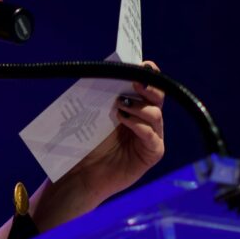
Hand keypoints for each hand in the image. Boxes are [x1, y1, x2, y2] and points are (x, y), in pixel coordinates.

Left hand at [53, 61, 165, 211]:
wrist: (81, 174)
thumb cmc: (85, 144)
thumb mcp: (93, 115)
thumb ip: (103, 95)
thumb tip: (105, 71)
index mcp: (135, 107)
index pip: (149, 86)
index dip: (150, 74)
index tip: (144, 64)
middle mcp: (147, 120)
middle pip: (158, 98)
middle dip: (150, 87)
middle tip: (136, 81)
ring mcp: (151, 137)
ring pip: (156, 115)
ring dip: (139, 107)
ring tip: (120, 106)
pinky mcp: (152, 153)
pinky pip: (152, 136)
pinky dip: (139, 126)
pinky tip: (124, 120)